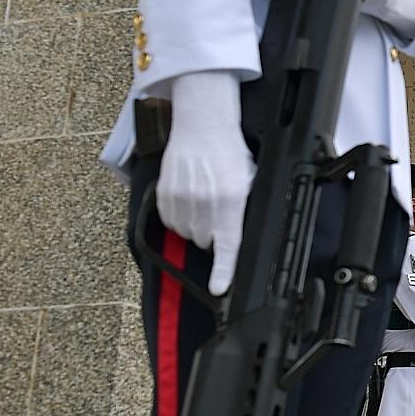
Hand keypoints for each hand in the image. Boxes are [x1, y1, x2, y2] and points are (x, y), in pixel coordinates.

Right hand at [158, 71, 255, 295]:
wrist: (203, 125)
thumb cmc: (229, 153)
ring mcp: (181, 198)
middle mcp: (205, 202)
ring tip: (204, 201)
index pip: (227, 245)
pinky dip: (180, 217)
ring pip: (187, 234)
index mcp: (231, 201)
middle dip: (213, 235)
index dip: (222, 271)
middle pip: (205, 242)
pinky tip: (189, 199)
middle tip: (219, 213)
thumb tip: (240, 238)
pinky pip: (171, 222)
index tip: (218, 289)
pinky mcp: (164, 193)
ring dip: (195, 226)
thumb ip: (245, 210)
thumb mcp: (249, 182)